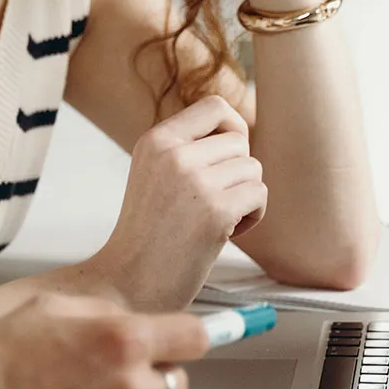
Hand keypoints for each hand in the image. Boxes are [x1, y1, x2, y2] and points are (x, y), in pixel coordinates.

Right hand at [91, 95, 268, 310]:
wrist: (129, 282)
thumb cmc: (147, 235)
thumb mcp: (154, 174)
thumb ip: (186, 149)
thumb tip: (237, 132)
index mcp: (155, 141)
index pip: (214, 106)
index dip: (232, 128)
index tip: (226, 157)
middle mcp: (173, 154)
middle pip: (239, 142)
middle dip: (237, 173)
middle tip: (213, 201)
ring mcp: (194, 181)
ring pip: (253, 169)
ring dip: (244, 196)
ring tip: (215, 219)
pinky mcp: (215, 211)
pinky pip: (259, 195)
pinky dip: (252, 217)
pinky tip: (225, 233)